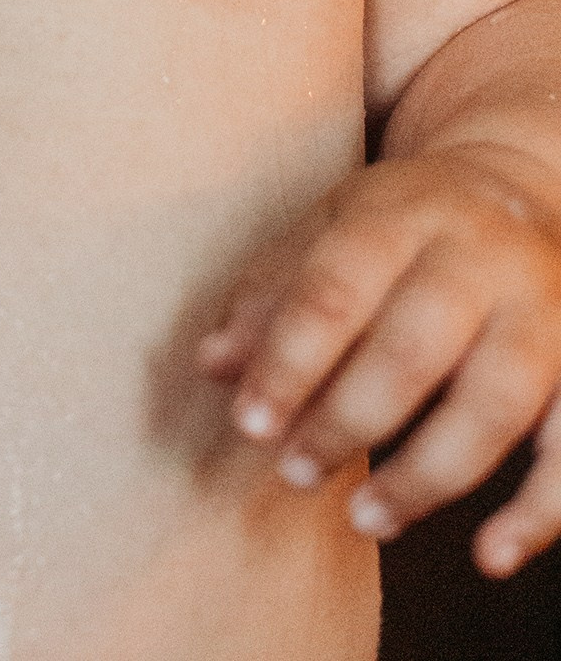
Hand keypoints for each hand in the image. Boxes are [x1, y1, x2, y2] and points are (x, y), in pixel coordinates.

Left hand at [199, 147, 560, 576]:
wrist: (523, 185)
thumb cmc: (404, 226)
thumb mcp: (333, 229)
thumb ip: (273, 294)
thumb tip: (213, 366)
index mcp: (402, 212)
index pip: (336, 288)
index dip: (288, 361)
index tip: (249, 425)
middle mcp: (479, 256)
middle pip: (414, 346)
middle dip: (348, 420)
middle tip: (295, 473)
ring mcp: (544, 309)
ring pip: (496, 400)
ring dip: (426, 474)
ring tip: (365, 517)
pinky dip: (538, 511)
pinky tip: (488, 555)